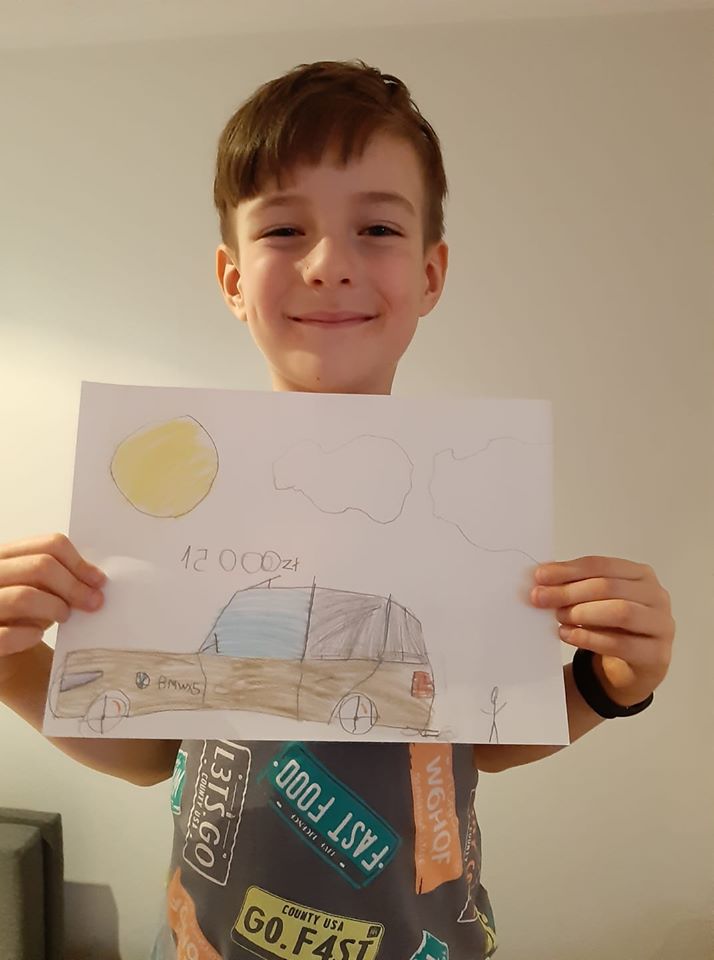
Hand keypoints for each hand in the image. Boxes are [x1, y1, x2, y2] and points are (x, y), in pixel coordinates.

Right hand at [0, 534, 105, 672]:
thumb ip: (61, 576)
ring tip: (64, 616)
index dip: (79, 563)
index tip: (98, 581)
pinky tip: (36, 636)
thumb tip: (96, 581)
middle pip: (40, 566)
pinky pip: (6, 635)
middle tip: (92, 603)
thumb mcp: (40, 585)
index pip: (49, 545)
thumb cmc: (23, 610)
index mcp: (6, 555)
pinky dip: (27, 635)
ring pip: (24, 596)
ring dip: (54, 607)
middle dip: (73, 586)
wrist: (2, 638)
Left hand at [530, 555, 674, 706]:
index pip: (601, 565)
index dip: (568, 570)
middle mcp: (656, 596)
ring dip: (582, 613)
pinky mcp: (656, 654)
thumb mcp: (593, 602)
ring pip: (620, 612)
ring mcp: (661, 625)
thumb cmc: (612, 628)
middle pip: (609, 587)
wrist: (631, 669)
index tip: (539, 576)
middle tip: (541, 599)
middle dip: (569, 592)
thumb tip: (541, 576)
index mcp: (641, 574)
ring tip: (558, 617)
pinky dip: (589, 638)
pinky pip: (621, 644)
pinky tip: (567, 635)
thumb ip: (573, 586)